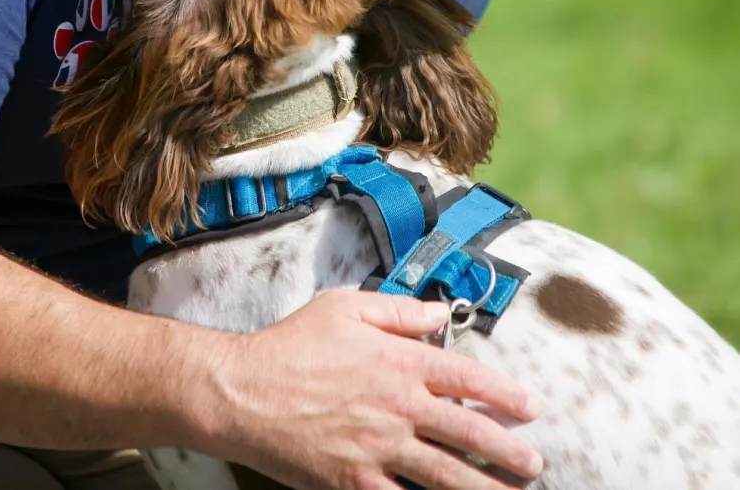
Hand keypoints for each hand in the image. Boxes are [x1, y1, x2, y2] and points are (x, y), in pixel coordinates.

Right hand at [212, 290, 542, 489]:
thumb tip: (438, 314)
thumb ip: (398, 310)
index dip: (504, 392)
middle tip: (534, 462)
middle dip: (509, 450)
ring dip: (486, 488)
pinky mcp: (356, 481)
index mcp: (398, 362)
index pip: (466, 376)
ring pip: (448, 476)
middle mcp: (397, 407)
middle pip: (469, 433)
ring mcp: (379, 449)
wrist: (244, 391)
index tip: (529, 406)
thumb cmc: (290, 345)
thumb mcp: (344, 308)